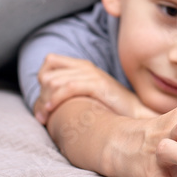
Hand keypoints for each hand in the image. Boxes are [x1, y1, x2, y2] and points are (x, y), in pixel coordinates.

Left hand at [35, 53, 154, 123]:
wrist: (135, 112)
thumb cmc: (109, 108)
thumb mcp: (86, 96)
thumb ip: (67, 95)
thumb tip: (41, 106)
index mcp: (82, 66)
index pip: (50, 60)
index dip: (41, 78)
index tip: (43, 101)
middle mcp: (85, 67)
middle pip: (48, 73)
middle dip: (41, 95)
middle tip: (42, 115)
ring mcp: (92, 74)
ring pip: (54, 81)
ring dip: (45, 100)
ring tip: (46, 116)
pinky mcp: (98, 84)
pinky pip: (68, 87)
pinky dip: (55, 99)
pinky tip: (52, 109)